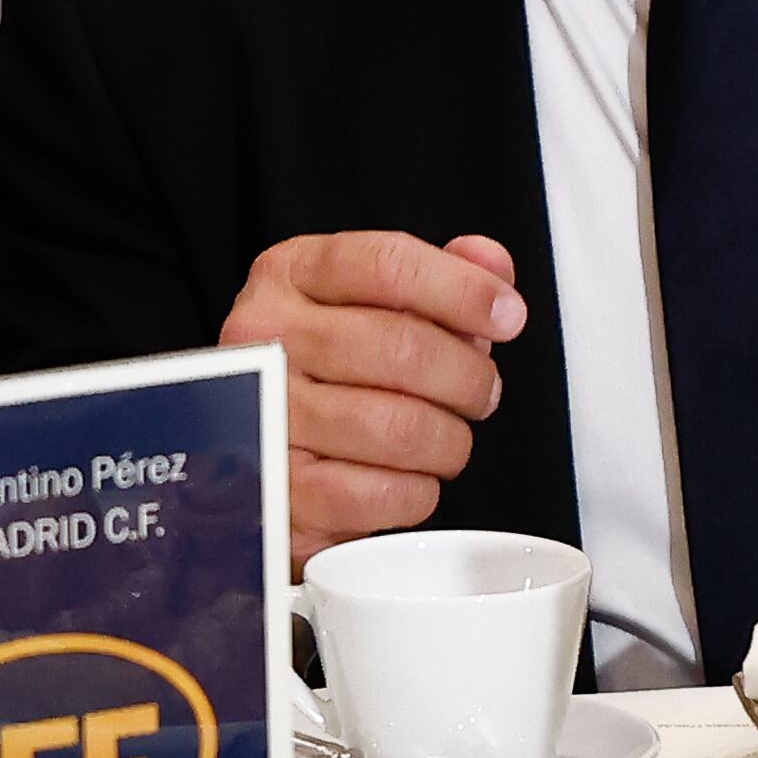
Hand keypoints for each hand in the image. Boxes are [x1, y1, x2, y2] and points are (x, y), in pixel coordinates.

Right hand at [222, 231, 527, 569]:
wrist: (251, 449)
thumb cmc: (318, 371)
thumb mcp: (364, 304)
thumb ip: (432, 279)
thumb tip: (490, 264)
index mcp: (288, 275)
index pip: (387, 264)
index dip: (462, 290)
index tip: (507, 314)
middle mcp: (266, 336)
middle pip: (403, 348)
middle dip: (467, 377)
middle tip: (480, 392)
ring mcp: (265, 414)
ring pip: (400, 427)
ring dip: (448, 441)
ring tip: (445, 439)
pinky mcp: (280, 491)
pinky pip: (381, 492)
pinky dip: (416, 491)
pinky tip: (408, 478)